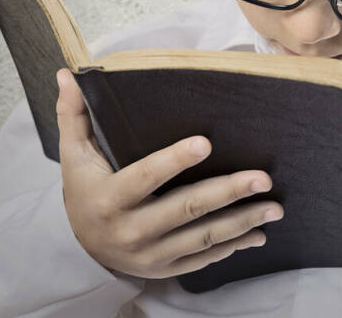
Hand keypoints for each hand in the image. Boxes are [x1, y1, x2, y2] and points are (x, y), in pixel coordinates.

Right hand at [54, 68, 283, 278]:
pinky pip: (204, 258)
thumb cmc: (85, 188)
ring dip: (242, 221)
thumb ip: (74, 115)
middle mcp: (130, 231)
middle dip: (227, 192)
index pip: (145, 177)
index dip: (174, 161)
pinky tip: (259, 233)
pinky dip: (233, 246)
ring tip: (274, 205)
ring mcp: (150, 255)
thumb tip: (67, 73)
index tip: (206, 142)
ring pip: (202, 237)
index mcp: (109, 199)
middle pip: (185, 209)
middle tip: (262, 177)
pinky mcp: (166, 269)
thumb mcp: (74, 154)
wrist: (81, 246)